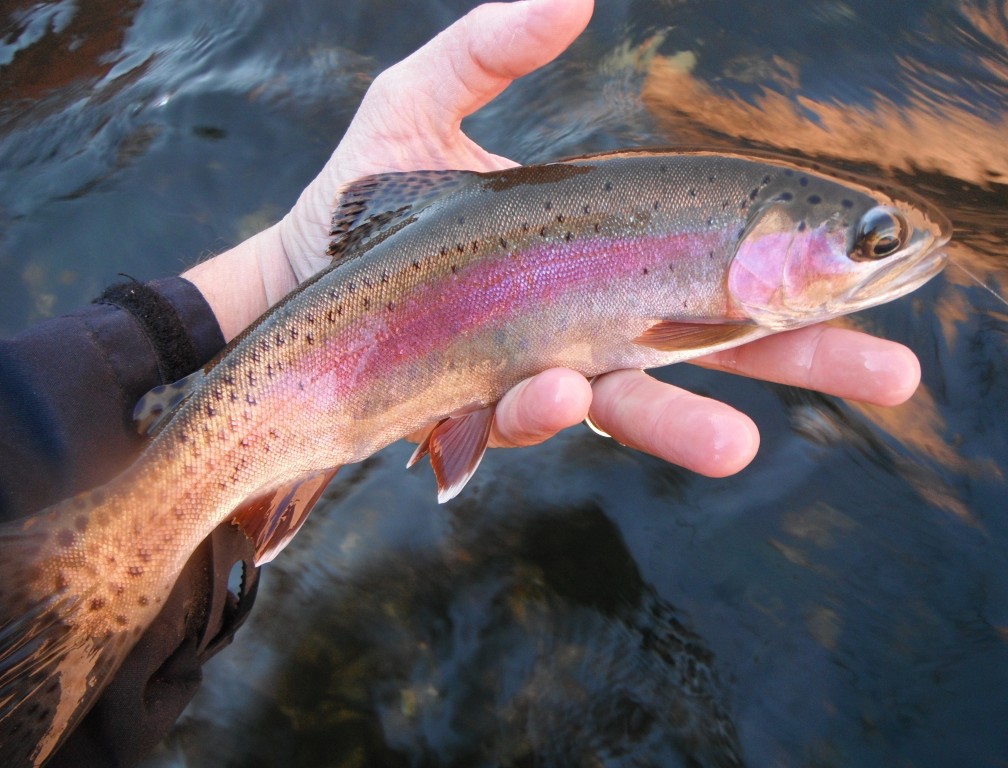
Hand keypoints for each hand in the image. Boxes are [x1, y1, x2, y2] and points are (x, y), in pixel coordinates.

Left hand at [186, 0, 921, 476]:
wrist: (294, 282)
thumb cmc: (366, 196)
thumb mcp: (421, 104)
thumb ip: (490, 52)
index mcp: (603, 240)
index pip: (716, 250)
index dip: (794, 260)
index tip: (870, 263)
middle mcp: (589, 311)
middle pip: (712, 338)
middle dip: (799, 359)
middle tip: (888, 373)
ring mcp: (541, 365)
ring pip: (632, 401)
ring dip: (684, 422)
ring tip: (739, 446)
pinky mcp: (483, 408)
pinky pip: (527, 417)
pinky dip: (547, 409)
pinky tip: (559, 392)